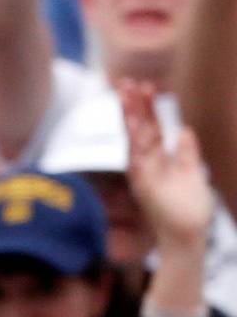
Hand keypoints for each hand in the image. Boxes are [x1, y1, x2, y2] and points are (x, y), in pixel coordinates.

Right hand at [123, 82, 213, 255]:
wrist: (188, 235)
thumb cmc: (190, 210)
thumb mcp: (192, 172)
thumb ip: (186, 152)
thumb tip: (183, 130)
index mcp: (159, 161)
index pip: (151, 128)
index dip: (148, 107)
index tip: (146, 86)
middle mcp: (147, 165)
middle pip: (139, 129)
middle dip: (133, 105)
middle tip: (124, 81)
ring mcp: (144, 174)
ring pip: (135, 138)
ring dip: (130, 114)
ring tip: (125, 92)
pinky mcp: (144, 185)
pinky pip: (136, 157)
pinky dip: (134, 139)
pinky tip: (132, 121)